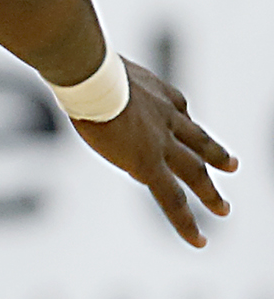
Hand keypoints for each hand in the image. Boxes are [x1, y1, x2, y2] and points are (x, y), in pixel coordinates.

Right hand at [72, 58, 236, 246]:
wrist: (90, 73)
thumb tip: (65, 58)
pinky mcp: (148, 164)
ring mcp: (161, 141)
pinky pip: (173, 200)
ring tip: (223, 209)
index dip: (181, 118)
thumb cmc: (82, 60)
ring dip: (210, 192)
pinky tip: (198, 240)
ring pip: (195, 171)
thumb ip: (91, 66)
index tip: (182, 121)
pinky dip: (187, 223)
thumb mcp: (95, 61)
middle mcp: (166, 116)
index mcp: (155, 90)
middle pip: (197, 140)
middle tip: (233, 165)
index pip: (177, 108)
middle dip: (215, 154)